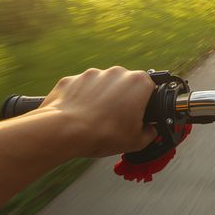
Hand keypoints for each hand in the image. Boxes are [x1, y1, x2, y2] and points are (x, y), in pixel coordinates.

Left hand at [36, 67, 156, 157]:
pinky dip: (81, 100)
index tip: (139, 115)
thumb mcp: (136, 142)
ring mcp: (92, 74)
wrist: (64, 132)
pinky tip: (78, 118)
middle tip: (116, 121)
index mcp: (138, 83)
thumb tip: (149, 130)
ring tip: (95, 121)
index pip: (150, 88)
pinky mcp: (72, 79)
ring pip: (102, 86)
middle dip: (122, 100)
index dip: (145, 104)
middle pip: (125, 85)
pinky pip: (81, 89)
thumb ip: (149, 133)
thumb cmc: (102, 134)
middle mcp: (117, 72)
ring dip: (101, 99)